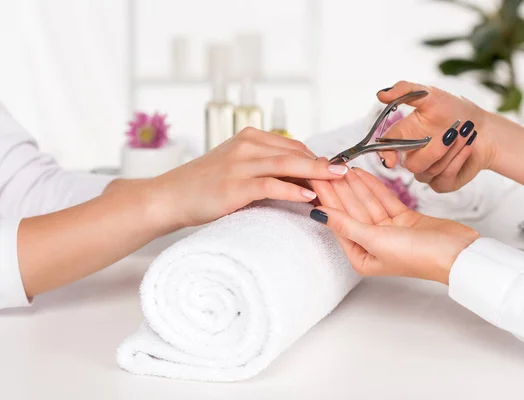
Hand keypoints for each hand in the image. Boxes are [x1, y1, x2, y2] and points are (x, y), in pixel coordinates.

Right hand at [150, 127, 348, 228]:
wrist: (170, 196)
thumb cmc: (206, 185)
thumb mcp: (238, 167)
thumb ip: (266, 167)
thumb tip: (301, 178)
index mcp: (250, 137)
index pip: (294, 146)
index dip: (318, 159)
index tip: (336, 172)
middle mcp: (247, 145)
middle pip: (296, 152)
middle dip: (324, 165)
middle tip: (347, 175)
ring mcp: (240, 163)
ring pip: (288, 164)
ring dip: (316, 174)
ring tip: (338, 182)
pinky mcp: (234, 184)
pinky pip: (270, 184)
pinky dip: (292, 190)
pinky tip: (309, 196)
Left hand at [310, 168, 478, 283]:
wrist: (458, 254)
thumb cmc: (419, 256)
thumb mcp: (376, 240)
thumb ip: (346, 224)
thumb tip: (318, 215)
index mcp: (361, 256)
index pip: (338, 221)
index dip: (325, 198)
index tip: (313, 178)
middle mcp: (372, 244)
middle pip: (349, 210)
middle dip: (336, 188)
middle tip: (322, 166)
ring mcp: (388, 231)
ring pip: (365, 202)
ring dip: (353, 184)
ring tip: (338, 165)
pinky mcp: (403, 219)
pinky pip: (382, 200)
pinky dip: (372, 186)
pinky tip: (359, 173)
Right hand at [376, 81, 492, 192]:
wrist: (484, 128)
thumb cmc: (456, 111)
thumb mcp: (431, 95)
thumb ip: (406, 91)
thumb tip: (381, 94)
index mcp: (403, 137)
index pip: (386, 149)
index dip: (385, 155)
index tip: (390, 160)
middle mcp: (411, 157)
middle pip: (412, 164)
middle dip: (436, 149)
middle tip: (454, 132)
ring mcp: (426, 172)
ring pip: (430, 171)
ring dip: (452, 150)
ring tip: (466, 133)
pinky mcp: (442, 183)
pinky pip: (444, 179)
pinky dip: (459, 160)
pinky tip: (468, 148)